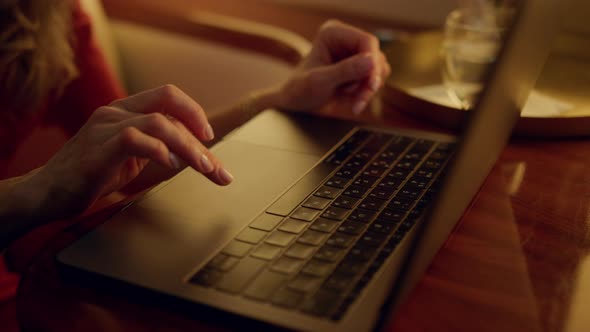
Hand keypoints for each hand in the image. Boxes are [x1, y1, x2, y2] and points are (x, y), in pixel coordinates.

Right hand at [29, 85, 232, 220]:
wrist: (48, 193)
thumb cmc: (91, 175)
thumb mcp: (130, 155)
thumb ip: (156, 145)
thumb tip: (192, 149)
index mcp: (124, 110)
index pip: (167, 95)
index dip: (193, 111)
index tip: (209, 136)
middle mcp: (115, 111)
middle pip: (168, 103)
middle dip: (198, 131)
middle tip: (215, 163)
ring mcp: (105, 127)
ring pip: (159, 122)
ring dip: (187, 146)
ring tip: (203, 167)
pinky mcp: (98, 150)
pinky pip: (135, 139)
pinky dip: (159, 151)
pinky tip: (169, 165)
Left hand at [275, 20, 390, 113]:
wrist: (295, 105)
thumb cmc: (300, 90)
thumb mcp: (320, 81)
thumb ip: (345, 71)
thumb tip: (371, 61)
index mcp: (333, 33)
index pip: (366, 41)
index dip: (373, 62)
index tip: (371, 84)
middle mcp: (346, 40)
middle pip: (376, 57)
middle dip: (370, 81)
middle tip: (360, 100)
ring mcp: (354, 55)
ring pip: (378, 70)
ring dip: (367, 90)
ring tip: (351, 102)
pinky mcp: (359, 69)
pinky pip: (374, 81)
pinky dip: (365, 94)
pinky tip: (352, 102)